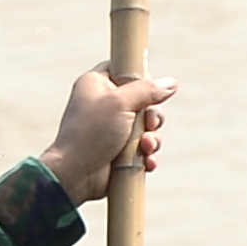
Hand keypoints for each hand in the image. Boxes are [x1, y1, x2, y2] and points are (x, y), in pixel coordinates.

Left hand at [37, 68, 174, 204]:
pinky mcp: (120, 152)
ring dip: (153, 138)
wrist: (75, 175)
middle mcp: (106, 105)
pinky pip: (144, 149)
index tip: (149, 90)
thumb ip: (147, 90)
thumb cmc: (91, 133)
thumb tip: (171, 83)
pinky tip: (147, 161)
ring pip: (147, 127)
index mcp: (98, 84)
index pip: (125, 70)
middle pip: (144, 100)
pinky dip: (148, 155)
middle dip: (152, 115)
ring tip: (146, 147)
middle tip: (149, 124)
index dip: (142, 79)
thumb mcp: (120, 103)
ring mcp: (113, 130)